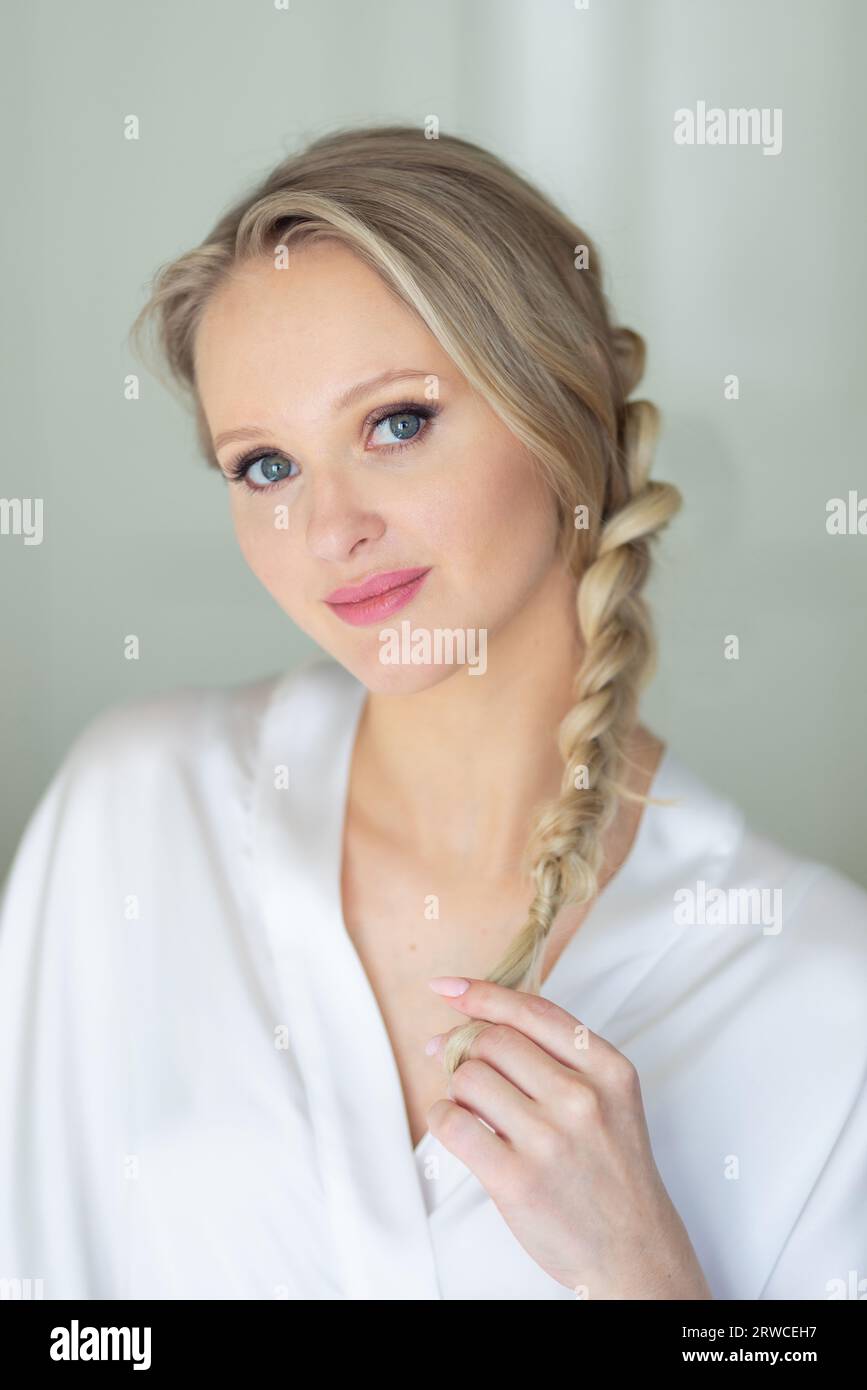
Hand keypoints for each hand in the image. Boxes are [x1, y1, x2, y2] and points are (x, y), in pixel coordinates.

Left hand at [424, 976, 711, 1299]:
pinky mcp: (516, 1179)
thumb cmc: (611, 1169)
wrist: (634, 1250)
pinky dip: (442, 1118)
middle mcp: (582, 1098)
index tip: (448, 988)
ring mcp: (549, 1139)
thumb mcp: (610, 1099)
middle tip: (450, 1058)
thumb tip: (471, 1021)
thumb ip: (558, 1056)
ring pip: (468, 1077)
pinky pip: (452, 1123)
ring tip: (470, 1106)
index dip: (481, 993)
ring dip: (455, 1087)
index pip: (532, 1010)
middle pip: (492, 1040)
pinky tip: (457, 1127)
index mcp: (609, 1069)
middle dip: (463, 1045)